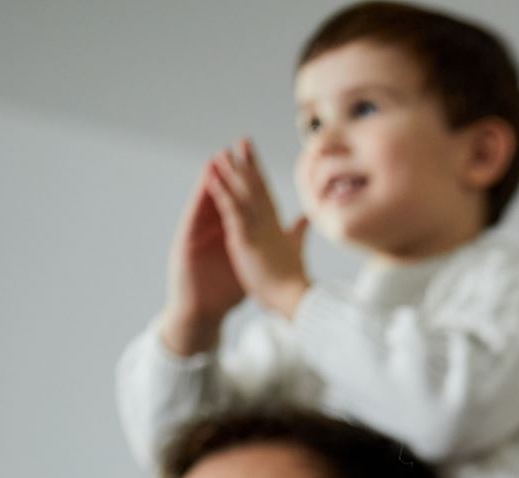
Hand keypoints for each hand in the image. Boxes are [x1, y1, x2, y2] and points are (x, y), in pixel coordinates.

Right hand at [161, 163, 244, 353]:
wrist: (203, 312)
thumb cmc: (223, 292)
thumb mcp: (249, 267)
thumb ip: (263, 251)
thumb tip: (285, 242)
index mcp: (231, 234)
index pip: (242, 204)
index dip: (251, 184)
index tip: (261, 163)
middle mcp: (214, 230)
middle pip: (225, 196)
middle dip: (233, 172)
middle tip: (240, 146)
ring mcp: (199, 236)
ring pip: (207, 203)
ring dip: (212, 180)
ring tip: (218, 158)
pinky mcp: (187, 244)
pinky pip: (194, 218)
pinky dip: (199, 201)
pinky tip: (204, 186)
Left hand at [206, 138, 310, 318]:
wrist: (295, 297)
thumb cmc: (295, 279)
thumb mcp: (296, 249)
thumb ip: (298, 231)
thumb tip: (306, 218)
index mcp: (278, 225)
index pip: (267, 194)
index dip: (259, 173)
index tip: (254, 156)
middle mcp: (268, 222)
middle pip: (257, 186)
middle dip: (249, 163)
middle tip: (241, 141)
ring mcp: (258, 228)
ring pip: (243, 193)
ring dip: (231, 172)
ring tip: (220, 153)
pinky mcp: (246, 238)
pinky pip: (231, 210)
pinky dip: (221, 192)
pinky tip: (212, 177)